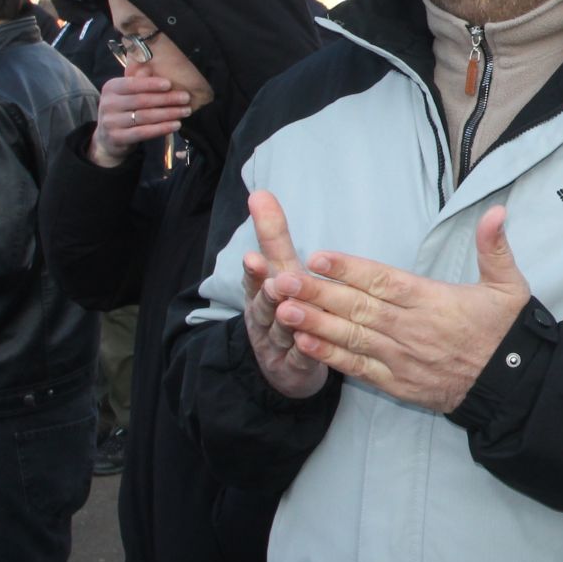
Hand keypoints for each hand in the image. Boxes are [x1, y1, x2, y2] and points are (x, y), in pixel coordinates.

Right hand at [90, 76, 191, 166]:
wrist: (108, 137)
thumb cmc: (124, 110)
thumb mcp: (127, 94)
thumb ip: (140, 83)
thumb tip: (160, 71)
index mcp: (111, 88)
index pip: (132, 84)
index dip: (151, 84)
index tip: (170, 84)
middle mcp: (108, 104)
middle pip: (141, 100)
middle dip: (166, 98)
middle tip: (186, 97)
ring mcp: (110, 122)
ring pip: (145, 116)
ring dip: (168, 113)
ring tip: (186, 111)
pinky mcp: (117, 137)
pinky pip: (143, 132)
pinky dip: (162, 128)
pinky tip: (176, 125)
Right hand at [240, 191, 327, 399]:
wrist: (285, 367)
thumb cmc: (284, 307)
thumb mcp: (277, 271)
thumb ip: (273, 236)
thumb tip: (261, 193)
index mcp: (261, 292)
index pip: (257, 277)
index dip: (255, 271)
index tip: (253, 258)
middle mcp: (264, 318)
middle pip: (264, 306)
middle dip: (268, 294)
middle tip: (275, 283)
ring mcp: (277, 345)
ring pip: (282, 332)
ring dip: (285, 321)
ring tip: (289, 310)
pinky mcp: (294, 368)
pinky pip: (302, 358)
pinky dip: (305, 351)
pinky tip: (309, 343)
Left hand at [267, 204, 530, 413]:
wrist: (512, 386)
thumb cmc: (506, 332)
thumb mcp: (508, 286)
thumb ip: (495, 248)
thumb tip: (496, 211)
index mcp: (433, 301)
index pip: (385, 282)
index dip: (351, 269)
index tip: (320, 257)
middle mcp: (412, 329)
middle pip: (359, 308)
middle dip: (319, 293)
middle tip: (284, 280)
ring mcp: (402, 358)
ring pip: (352, 338)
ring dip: (316, 323)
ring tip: (284, 309)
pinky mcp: (397, 382)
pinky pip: (358, 368)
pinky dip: (331, 357)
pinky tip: (305, 343)